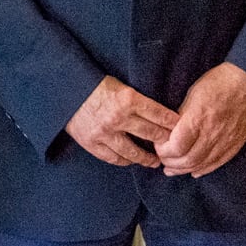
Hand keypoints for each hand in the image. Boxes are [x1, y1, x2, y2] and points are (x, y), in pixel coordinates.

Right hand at [65, 76, 179, 167]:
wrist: (63, 89)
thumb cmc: (92, 84)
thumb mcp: (118, 84)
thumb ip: (136, 99)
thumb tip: (158, 113)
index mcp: (128, 98)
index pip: (160, 115)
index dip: (173, 124)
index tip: (183, 130)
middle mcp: (118, 117)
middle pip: (152, 134)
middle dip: (166, 142)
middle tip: (175, 147)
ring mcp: (105, 133)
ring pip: (135, 152)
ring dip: (148, 158)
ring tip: (156, 161)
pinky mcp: (92, 143)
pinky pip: (114, 158)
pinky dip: (126, 161)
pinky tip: (132, 161)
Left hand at [154, 62, 245, 177]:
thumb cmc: (217, 83)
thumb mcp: (192, 94)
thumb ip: (181, 115)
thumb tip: (169, 131)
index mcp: (198, 119)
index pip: (177, 146)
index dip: (164, 150)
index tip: (157, 145)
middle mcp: (212, 134)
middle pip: (188, 159)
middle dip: (171, 163)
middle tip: (161, 160)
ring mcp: (226, 141)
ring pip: (202, 164)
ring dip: (184, 169)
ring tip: (172, 170)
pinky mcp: (236, 144)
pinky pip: (219, 162)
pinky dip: (204, 169)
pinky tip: (194, 172)